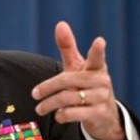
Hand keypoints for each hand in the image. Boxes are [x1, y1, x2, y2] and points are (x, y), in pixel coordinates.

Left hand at [32, 21, 124, 139]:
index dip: (98, 50)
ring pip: (68, 98)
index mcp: (97, 67)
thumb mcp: (78, 66)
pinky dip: (62, 115)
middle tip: (34, 94)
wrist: (105, 115)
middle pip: (67, 80)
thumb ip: (68, 47)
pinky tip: (58, 115)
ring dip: (50, 104)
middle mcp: (102, 81)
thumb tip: (60, 23)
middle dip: (48, 88)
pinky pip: (74, 113)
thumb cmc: (86, 84)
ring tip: (39, 109)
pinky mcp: (99, 114)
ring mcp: (102, 97)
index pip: (97, 57)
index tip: (100, 41)